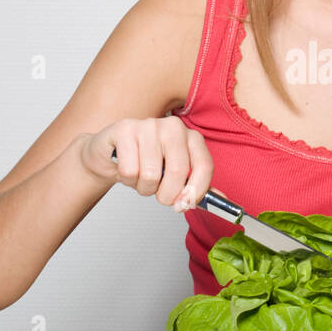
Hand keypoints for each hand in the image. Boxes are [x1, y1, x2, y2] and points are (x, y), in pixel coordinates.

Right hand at [81, 116, 213, 212]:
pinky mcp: (125, 130)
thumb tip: (222, 201)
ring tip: (140, 177)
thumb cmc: (145, 164)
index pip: (205, 166)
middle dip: (166, 195)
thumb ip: (197, 186)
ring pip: (151, 175)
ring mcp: (149, 125)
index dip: (196, 191)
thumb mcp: (175, 176)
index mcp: (191, 137)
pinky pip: (130, 170)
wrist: (110, 154)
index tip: (184, 205)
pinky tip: (126, 168)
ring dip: (144, 188)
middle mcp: (173, 127)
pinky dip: (127, 179)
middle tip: (157, 193)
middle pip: (178, 172)